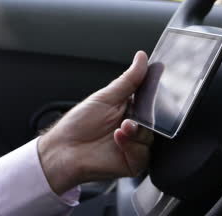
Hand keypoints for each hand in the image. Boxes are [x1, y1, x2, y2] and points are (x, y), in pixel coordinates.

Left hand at [37, 51, 153, 193]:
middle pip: (155, 120)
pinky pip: (143, 155)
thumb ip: (128, 80)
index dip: (156, 95)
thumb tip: (141, 58)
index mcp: (130, 110)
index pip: (151, 101)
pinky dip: (132, 145)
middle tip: (133, 113)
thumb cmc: (78, 123)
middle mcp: (134, 128)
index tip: (157, 86)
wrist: (63, 149)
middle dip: (147, 115)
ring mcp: (134, 146)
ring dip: (137, 131)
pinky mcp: (132, 163)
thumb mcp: (105, 97)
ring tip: (123, 127)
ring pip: (151, 137)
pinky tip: (118, 139)